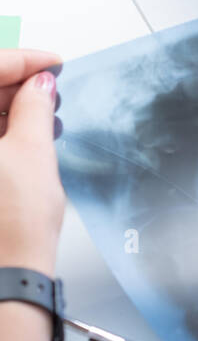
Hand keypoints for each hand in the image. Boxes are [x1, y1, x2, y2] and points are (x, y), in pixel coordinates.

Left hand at [0, 50, 64, 274]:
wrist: (6, 279)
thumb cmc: (10, 228)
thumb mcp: (32, 151)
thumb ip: (34, 105)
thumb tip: (38, 84)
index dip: (21, 61)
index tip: (49, 63)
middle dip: (11, 86)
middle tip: (48, 87)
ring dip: (5, 111)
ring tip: (42, 115)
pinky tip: (24, 137)